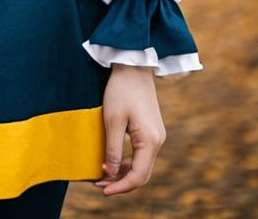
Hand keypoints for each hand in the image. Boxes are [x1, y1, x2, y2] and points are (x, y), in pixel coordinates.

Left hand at [94, 62, 165, 195]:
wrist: (133, 67)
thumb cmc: (121, 90)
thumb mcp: (112, 120)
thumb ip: (112, 149)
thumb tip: (109, 173)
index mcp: (150, 141)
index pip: (137, 176)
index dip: (120, 186)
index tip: (102, 189)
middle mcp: (158, 141)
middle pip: (141, 174)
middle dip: (120, 182)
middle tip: (99, 184)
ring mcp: (156, 136)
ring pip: (141, 165)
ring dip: (123, 172)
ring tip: (102, 175)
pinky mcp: (151, 130)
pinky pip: (141, 154)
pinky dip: (127, 161)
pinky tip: (112, 161)